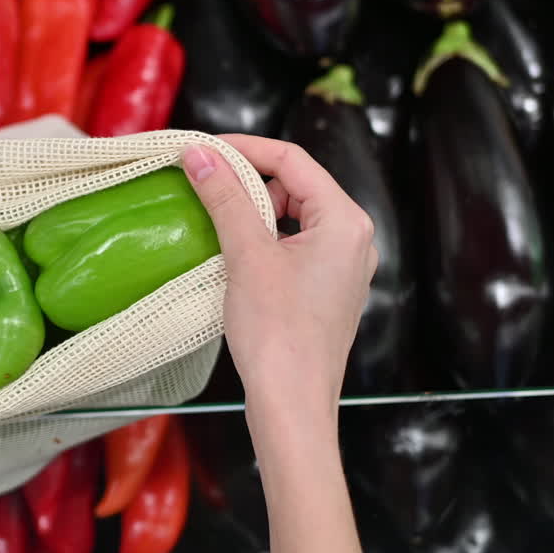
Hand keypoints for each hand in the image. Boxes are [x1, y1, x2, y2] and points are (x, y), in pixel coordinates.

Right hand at [183, 134, 377, 423]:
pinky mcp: (326, 290)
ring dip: (251, 212)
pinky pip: (293, 247)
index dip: (244, 148)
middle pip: (295, 185)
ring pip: (292, 217)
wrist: (292, 404)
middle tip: (201, 185)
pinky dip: (261, 241)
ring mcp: (342, 267)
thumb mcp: (246, 256)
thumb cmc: (277, 333)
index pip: (292, 160)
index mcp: (344, 221)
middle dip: (247, 181)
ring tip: (212, 220)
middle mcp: (353, 238)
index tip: (202, 149)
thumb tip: (201, 154)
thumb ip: (226, 198)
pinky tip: (231, 254)